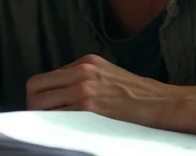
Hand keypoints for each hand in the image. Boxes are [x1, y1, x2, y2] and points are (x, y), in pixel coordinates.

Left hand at [25, 55, 176, 128]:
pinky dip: (54, 127)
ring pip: (40, 105)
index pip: (42, 79)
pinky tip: (64, 133)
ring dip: (42, 119)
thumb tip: (57, 95)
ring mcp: (83, 89)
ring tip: (53, 130)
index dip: (38, 98)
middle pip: (34, 89)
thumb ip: (81, 80)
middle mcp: (81, 71)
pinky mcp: (89, 108)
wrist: (162, 104)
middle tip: (42, 124)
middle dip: (33, 108)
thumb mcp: (107, 75)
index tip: (43, 112)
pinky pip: (57, 119)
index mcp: (85, 62)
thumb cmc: (137, 95)